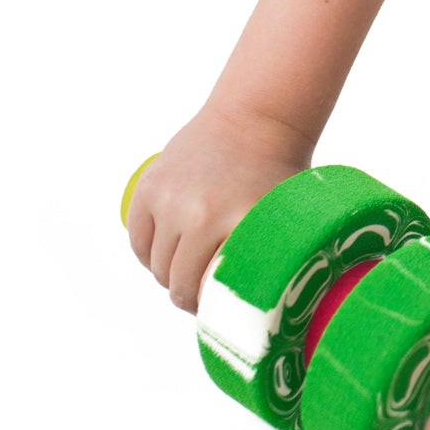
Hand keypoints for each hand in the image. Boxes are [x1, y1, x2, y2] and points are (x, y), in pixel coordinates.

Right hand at [124, 103, 313, 313]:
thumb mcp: (286, 216)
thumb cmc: (279, 172)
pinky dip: (147, 253)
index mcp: (238, 225)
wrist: (255, 116)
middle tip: (204, 293)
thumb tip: (292, 314)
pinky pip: (137, 239)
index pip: (208, 294)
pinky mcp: (150, 186)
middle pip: (177, 284)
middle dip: (188, 296)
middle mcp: (199, 214)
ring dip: (169, 274)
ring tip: (189, 269)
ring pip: (156, 265)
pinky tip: (166, 254)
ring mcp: (170, 199)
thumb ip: (280, 259)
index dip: (211, 311)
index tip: (220, 312)